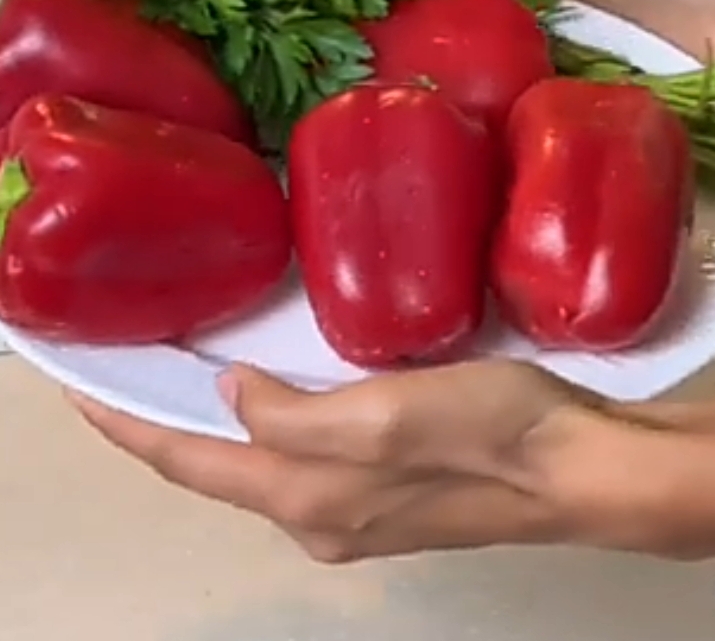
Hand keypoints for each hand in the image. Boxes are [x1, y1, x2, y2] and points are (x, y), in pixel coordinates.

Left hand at [70, 359, 605, 562]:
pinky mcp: (386, 491)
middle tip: (121, 371)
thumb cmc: (482, 431)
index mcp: (306, 498)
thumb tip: (229, 396)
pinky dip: (260, 426)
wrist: (575, 467)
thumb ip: (293, 415)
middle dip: (160, 428)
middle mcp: (317, 518)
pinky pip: (295, 459)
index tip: (79, 391)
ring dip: (207, 428)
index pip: (190, 463)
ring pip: (255, 467)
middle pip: (216, 471)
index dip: (129, 428)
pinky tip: (262, 394)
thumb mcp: (382, 415)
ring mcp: (352, 512)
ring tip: (174, 375)